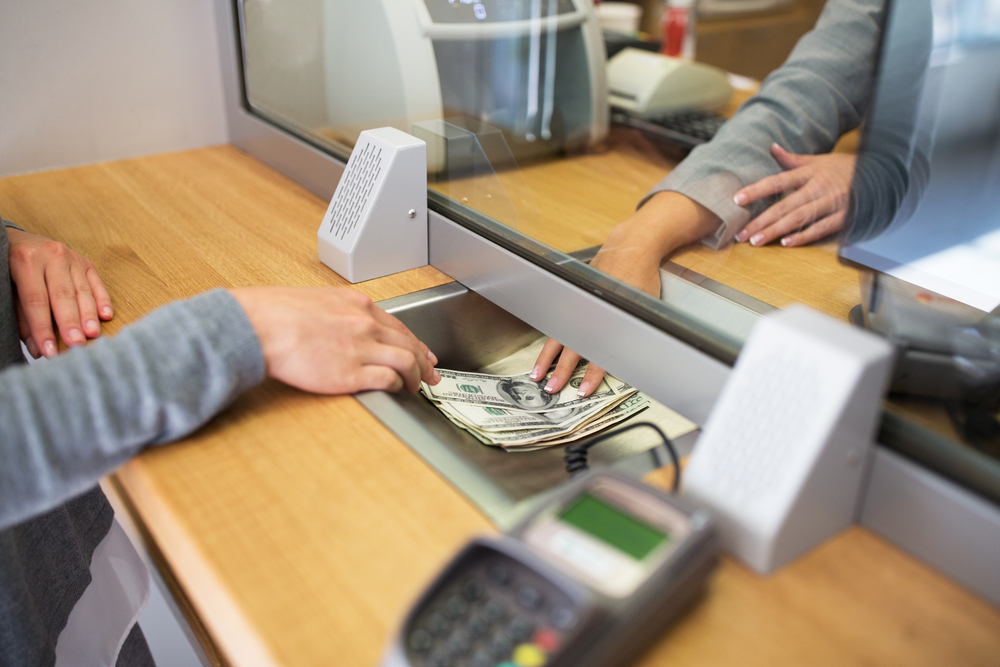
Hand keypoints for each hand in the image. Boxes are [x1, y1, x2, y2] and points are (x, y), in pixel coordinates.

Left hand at [7, 228, 113, 357]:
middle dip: (70, 322)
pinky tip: (106, 316)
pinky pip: (97, 283)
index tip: (49, 351)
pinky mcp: (86, 262)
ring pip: (82, 291)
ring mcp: (72, 257)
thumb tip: (37, 350)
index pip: (36, 301)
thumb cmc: (11, 269)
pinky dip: (103, 300)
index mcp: (26, 260)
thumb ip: (23, 319)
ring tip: (92, 335)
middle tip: (76, 344)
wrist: (17, 240)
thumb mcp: (10, 289)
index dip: (43, 328)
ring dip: (88, 315)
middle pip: (62, 295)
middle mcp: (52, 255)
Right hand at [230, 287, 439, 394]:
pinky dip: (397, 385)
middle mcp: (364, 324)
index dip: (416, 343)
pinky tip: (395, 390)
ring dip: (416, 377)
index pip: (399, 326)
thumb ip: (340, 311)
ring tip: (417, 388)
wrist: (259, 325)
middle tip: (431, 375)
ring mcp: (360, 348)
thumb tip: (348, 323)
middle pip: (409, 344)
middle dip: (425, 362)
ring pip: (406, 362)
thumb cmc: (277, 313)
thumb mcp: (318, 300)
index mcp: (357, 305)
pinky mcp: (350, 373)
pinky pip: (387, 380)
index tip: (424, 353)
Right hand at [532, 192, 720, 396]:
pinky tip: (544, 351)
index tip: (583, 391)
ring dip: (547, 358)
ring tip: (537, 375)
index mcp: (608, 318)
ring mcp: (579, 305)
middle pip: (571, 349)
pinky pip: (560, 324)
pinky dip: (551, 339)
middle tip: (551, 390)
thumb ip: (637, 331)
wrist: (632, 245)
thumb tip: (638, 359)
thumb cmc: (642, 275)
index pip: (598, 354)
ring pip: (559, 337)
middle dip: (560, 372)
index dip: (591, 375)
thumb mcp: (647, 307)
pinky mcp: (575, 298)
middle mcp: (589, 313)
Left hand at [734, 144, 855, 247]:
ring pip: (799, 218)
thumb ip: (792, 158)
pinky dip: (804, 236)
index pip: (778, 181)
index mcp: (809, 173)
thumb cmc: (843, 168)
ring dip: (776, 231)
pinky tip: (786, 243)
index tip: (737, 199)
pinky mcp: (843, 216)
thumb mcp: (818, 160)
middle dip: (761, 221)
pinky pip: (821, 228)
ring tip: (756, 241)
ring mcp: (832, 202)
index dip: (757, 190)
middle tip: (742, 233)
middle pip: (785, 205)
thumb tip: (772, 147)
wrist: (879, 174)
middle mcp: (819, 187)